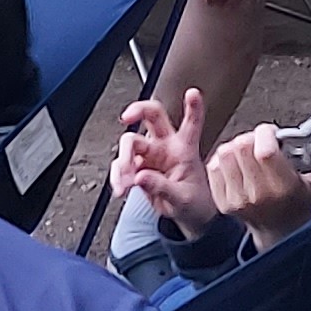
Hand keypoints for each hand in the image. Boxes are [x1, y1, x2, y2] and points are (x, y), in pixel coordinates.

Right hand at [106, 89, 209, 223]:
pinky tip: (121, 188)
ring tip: (125, 183)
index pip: (191, 123)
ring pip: (130, 143)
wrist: (186, 217)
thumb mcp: (182, 198)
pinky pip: (120, 165)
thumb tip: (140, 177)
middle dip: (137, 110)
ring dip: (123, 161)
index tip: (193, 93)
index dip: (193, 107)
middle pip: (151, 116)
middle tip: (127, 117)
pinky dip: (117, 177)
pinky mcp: (137, 167)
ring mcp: (150, 155)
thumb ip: (162, 187)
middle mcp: (166, 146)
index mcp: (184, 148)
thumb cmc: (193, 202)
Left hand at [204, 122, 310, 241]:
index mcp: (283, 188)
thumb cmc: (298, 208)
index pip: (264, 151)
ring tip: (249, 151)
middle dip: (252, 137)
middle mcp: (258, 194)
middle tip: (261, 141)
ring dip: (236, 145)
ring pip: (225, 153)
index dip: (266, 134)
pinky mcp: (223, 201)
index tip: (273, 133)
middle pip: (242, 147)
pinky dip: (223, 158)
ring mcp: (237, 198)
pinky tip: (236, 162)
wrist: (279, 235)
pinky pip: (214, 166)